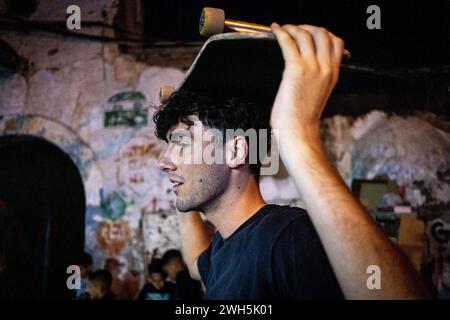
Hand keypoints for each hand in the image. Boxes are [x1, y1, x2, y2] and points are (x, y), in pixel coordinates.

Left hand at [270, 24, 344, 138]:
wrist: (298, 131)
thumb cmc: (303, 117)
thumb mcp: (319, 94)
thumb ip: (319, 79)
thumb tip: (310, 70)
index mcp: (333, 74)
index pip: (336, 42)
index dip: (323, 33)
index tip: (309, 33)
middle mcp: (326, 68)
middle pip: (322, 33)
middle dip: (307, 27)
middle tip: (293, 30)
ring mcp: (312, 67)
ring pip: (305, 34)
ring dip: (292, 28)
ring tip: (282, 29)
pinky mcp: (295, 69)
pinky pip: (288, 43)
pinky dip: (280, 33)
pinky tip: (274, 31)